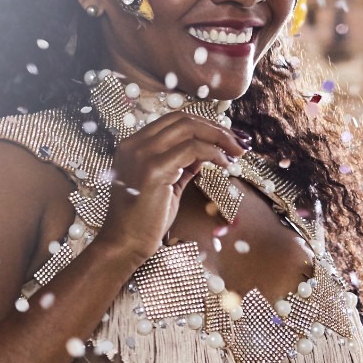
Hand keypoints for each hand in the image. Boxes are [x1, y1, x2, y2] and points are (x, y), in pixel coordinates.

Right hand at [98, 112, 242, 262]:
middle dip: (215, 128)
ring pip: (189, 128)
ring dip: (219, 137)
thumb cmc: (144, 220)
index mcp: (132, 146)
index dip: (202, 124)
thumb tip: (204, 153)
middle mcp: (134, 145)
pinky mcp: (154, 168)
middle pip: (182, 119)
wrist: (125, 242)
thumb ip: (181, 166)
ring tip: (236, 153)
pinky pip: (193, 149)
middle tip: (238, 144)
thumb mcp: (165, 185)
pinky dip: (214, 153)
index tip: (225, 138)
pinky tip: (225, 165)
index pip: (171, 121)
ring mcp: (142, 154)